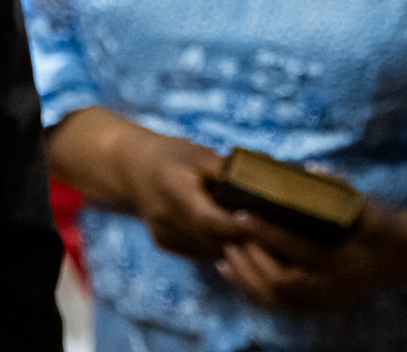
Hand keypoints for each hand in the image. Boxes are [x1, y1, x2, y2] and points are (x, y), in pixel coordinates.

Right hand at [44, 108, 247, 263]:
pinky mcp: (165, 244)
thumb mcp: (199, 154)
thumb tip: (263, 178)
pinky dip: (220, 249)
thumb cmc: (172, 155)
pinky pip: (199, 252)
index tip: (261, 222)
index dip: (235, 224)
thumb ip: (227, 170)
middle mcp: (166, 219)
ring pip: (208, 251)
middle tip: (273, 236)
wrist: (133, 167)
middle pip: (211, 240)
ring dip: (234, 249)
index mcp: (174, 192)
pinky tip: (239, 241)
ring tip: (263, 240)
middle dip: (243, 241)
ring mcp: (164, 235)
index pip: (208, 219)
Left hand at [214, 192, 406, 312]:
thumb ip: (338, 189)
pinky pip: (281, 303)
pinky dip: (255, 288)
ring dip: (247, 278)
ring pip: (278, 298)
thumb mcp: (366, 204)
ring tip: (224, 256)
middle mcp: (336, 287)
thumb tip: (308, 172)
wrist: (405, 257)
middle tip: (226, 238)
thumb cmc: (379, 223)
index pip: (298, 250)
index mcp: (347, 259)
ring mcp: (328, 301)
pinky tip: (235, 272)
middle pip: (282, 282)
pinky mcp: (320, 306)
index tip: (241, 215)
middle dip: (250, 261)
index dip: (268, 234)